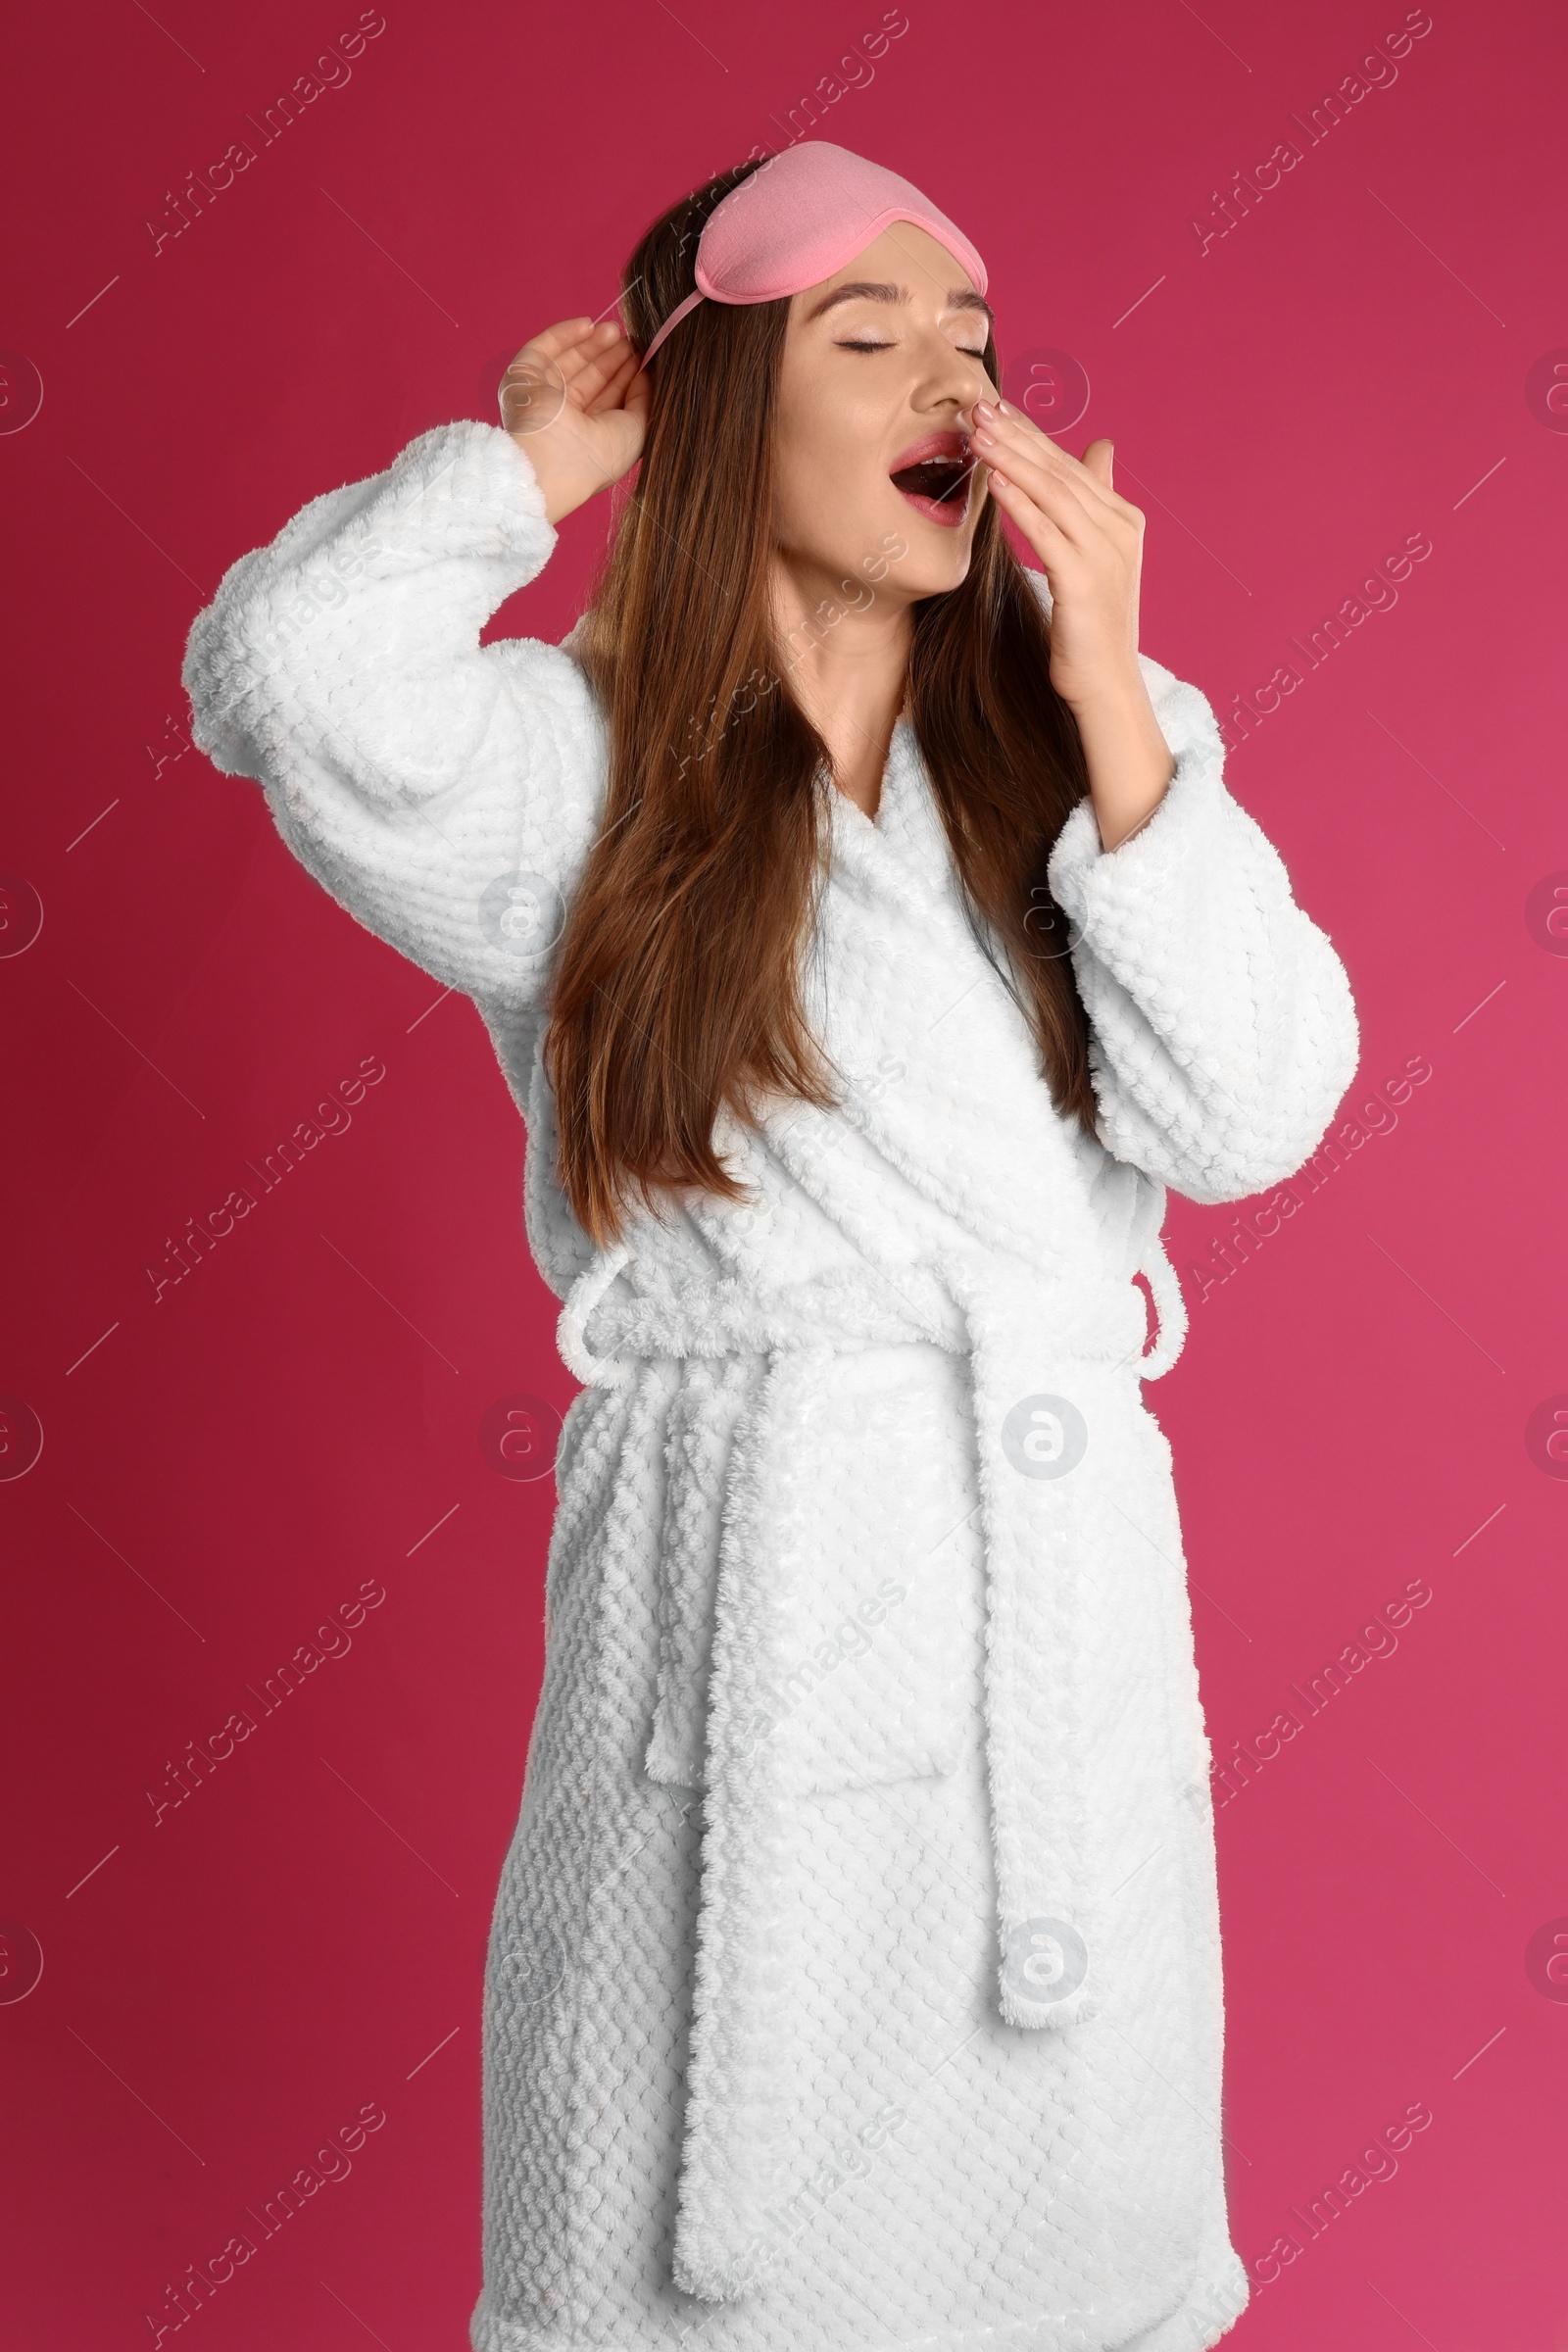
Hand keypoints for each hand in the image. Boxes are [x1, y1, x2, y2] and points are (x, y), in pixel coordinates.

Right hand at [498, 317, 648, 525]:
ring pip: (568, 362)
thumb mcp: (638, 428)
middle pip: (588, 378)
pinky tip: (588, 324)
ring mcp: (542, 398)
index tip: (643, 356)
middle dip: (609, 356)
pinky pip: (544, 349)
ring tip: (615, 330)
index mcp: (587, 436)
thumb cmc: (599, 457)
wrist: (555, 462)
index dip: (624, 376)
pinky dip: (565, 334)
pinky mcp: (523, 378)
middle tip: (631, 339)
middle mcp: (563, 418)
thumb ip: (645, 398)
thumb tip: (646, 371)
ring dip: (591, 344)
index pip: (607, 398)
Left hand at [964, 401, 1145, 713]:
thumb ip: (1093, 504)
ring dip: (1012, 458)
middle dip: (1017, 435)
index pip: (1070, 465)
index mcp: (1122, 520)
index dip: (1031, 433)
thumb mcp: (1094, 560)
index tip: (996, 408)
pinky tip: (994, 480)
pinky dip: (1020, 503)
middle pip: (1060, 470)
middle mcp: (1119, 530)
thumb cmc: (1090, 629)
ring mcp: (1105, 554)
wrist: (1106, 686)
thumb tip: (1100, 448)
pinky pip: (1046, 532)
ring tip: (976, 433)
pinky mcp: (1084, 581)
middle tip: (979, 405)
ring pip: (1053, 492)